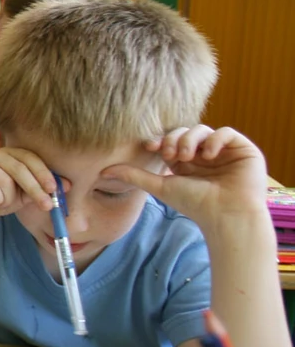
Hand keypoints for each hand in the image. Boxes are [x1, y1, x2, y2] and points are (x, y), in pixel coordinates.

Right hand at [0, 148, 54, 224]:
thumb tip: (68, 185)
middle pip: (20, 169)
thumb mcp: (24, 195)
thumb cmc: (0, 199)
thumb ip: (42, 188)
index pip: (30, 158)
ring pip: (5, 182)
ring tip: (2, 203)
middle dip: (35, 189)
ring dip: (8, 199)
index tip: (55, 189)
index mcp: (9, 153)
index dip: (43, 173)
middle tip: (47, 205)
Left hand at [103, 126, 269, 230]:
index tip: (151, 146)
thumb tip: (104, 170)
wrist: (226, 216)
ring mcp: (224, 151)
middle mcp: (204, 154)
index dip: (161, 139)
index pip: (171, 140)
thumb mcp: (160, 186)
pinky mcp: (243, 150)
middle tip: (170, 155)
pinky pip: (226, 132)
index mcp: (186, 161)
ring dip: (190, 139)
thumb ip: (134, 176)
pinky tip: (207, 155)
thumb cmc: (195, 205)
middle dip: (174, 139)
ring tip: (187, 156)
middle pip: (185, 132)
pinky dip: (214, 140)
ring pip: (203, 129)